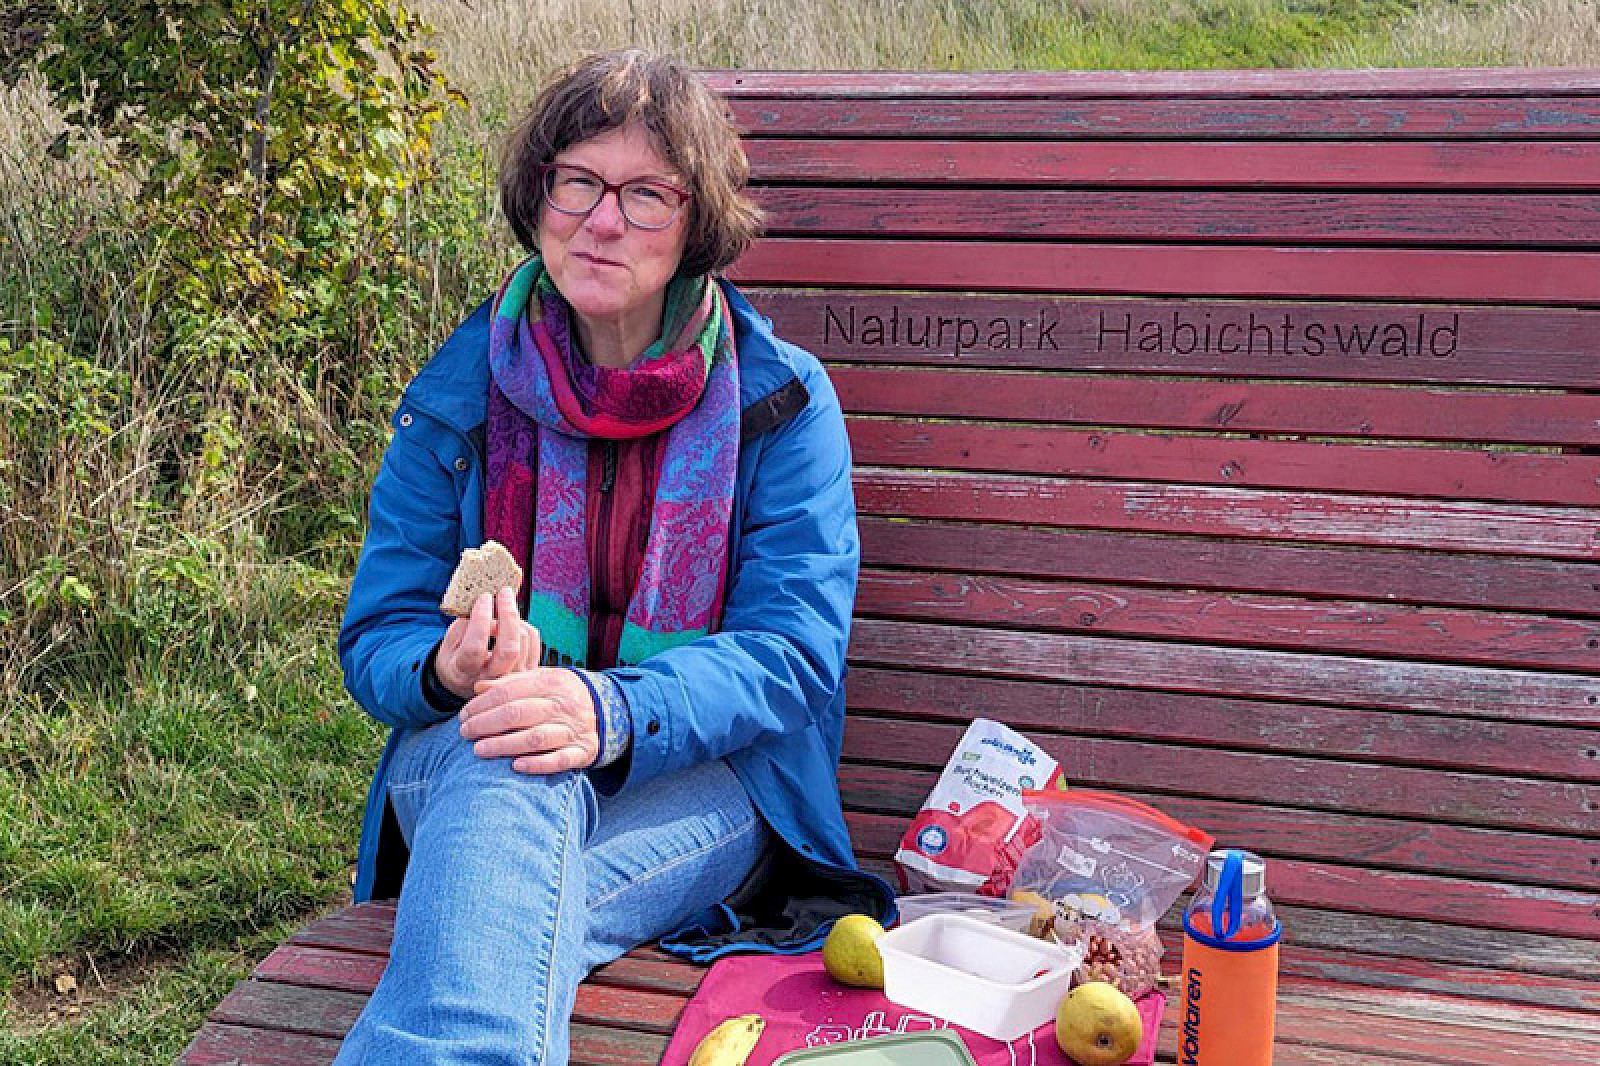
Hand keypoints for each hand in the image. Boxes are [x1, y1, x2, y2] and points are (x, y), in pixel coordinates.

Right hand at [435, 587, 541, 699]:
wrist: (465, 682)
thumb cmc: (456, 658)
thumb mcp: (450, 643)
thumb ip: (464, 624)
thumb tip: (487, 599)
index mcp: (463, 672)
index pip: (475, 647)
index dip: (481, 619)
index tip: (484, 597)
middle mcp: (490, 680)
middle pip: (509, 648)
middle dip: (508, 615)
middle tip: (504, 592)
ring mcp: (511, 680)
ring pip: (524, 642)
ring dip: (514, 618)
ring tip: (503, 607)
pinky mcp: (527, 673)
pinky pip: (533, 641)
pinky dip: (525, 625)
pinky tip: (512, 621)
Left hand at [458, 667, 598, 773]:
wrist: (609, 710)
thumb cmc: (563, 695)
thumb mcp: (542, 680)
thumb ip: (511, 683)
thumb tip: (478, 687)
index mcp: (551, 682)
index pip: (508, 692)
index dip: (482, 704)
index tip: (464, 715)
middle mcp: (562, 705)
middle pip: (517, 714)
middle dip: (486, 724)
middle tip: (465, 733)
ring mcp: (573, 729)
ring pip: (535, 738)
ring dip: (504, 745)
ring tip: (479, 750)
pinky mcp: (583, 751)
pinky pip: (559, 760)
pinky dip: (538, 764)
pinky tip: (516, 767)